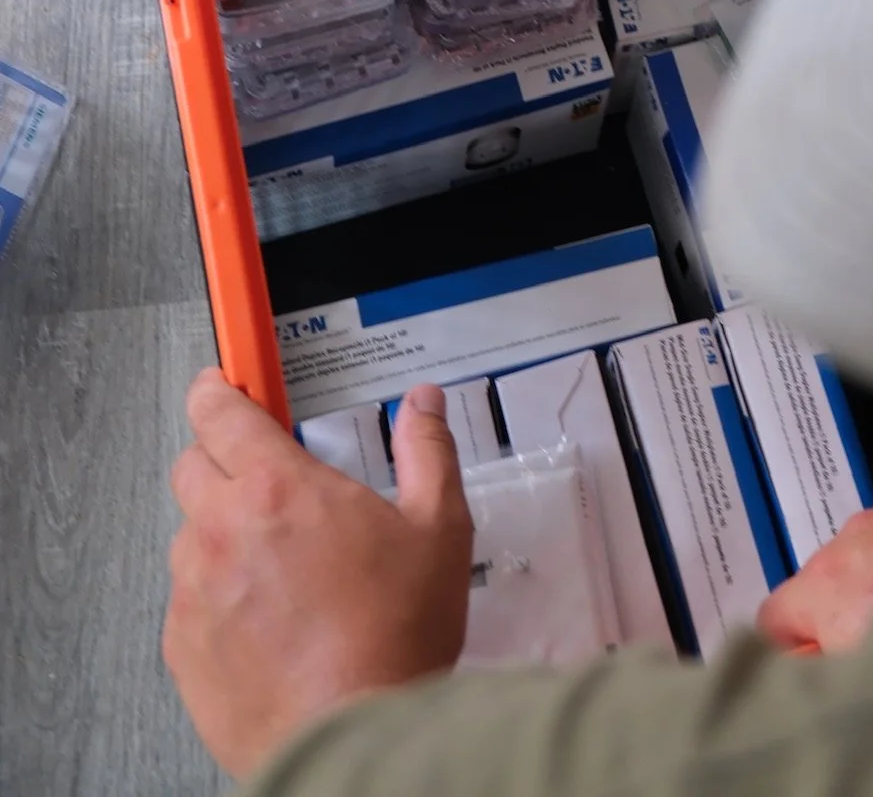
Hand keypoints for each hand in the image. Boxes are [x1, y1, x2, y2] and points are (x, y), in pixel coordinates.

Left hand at [164, 370, 473, 782]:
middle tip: (264, 482)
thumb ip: (427, 452)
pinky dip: (215, 597)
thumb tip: (422, 405)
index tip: (222, 385)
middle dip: (221, 460)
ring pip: (188, 536)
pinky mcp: (182, 648)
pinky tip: (264, 619)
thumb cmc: (395, 639)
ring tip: (276, 567)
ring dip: (220, 534)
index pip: (218, 413)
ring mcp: (194, 593)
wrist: (356, 739)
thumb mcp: (438, 530)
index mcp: (278, 489)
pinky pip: (186, 601)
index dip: (216, 391)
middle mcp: (223, 531)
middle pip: (191, 466)